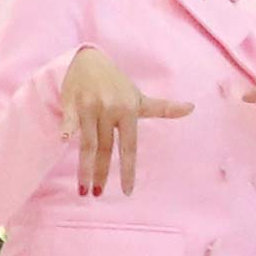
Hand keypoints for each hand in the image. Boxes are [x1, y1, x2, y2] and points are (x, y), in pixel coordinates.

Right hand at [58, 47, 197, 193]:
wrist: (89, 60)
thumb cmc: (116, 84)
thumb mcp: (138, 97)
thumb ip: (162, 108)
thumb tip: (192, 107)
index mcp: (128, 111)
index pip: (129, 147)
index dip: (128, 170)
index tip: (127, 191)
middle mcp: (110, 109)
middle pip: (105, 148)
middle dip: (101, 173)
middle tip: (96, 195)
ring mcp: (90, 105)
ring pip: (87, 142)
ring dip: (84, 167)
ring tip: (83, 189)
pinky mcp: (71, 101)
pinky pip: (70, 118)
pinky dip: (67, 127)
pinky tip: (63, 139)